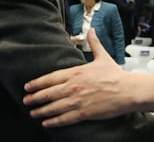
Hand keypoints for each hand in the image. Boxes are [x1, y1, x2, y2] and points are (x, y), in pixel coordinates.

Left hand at [23, 28, 153, 126]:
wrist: (127, 90)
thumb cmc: (115, 74)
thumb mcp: (102, 56)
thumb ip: (94, 43)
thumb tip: (91, 30)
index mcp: (76, 72)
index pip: (51, 78)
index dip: (37, 83)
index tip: (28, 86)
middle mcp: (74, 86)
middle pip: (48, 93)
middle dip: (35, 98)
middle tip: (26, 101)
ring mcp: (78, 100)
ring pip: (54, 107)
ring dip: (41, 110)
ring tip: (33, 113)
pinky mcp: (84, 112)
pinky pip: (65, 118)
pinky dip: (54, 121)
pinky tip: (46, 122)